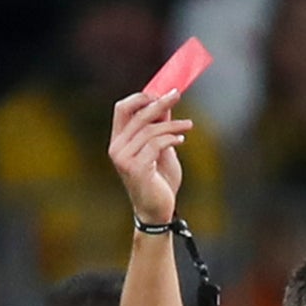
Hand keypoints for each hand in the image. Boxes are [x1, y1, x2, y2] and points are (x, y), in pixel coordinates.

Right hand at [109, 90, 192, 225]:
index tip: (160, 93)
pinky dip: (171, 139)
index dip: (141, 97)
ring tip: (188, 126)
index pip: (123, 109)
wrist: (158, 212)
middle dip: (159, 103)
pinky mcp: (136, 168)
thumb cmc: (159, 183)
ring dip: (172, 125)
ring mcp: (124, 159)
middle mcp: (117, 148)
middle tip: (176, 95)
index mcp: (119, 141)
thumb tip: (164, 103)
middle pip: (137, 115)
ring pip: (150, 129)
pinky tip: (181, 140)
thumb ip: (159, 128)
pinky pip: (156, 144)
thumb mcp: (160, 150)